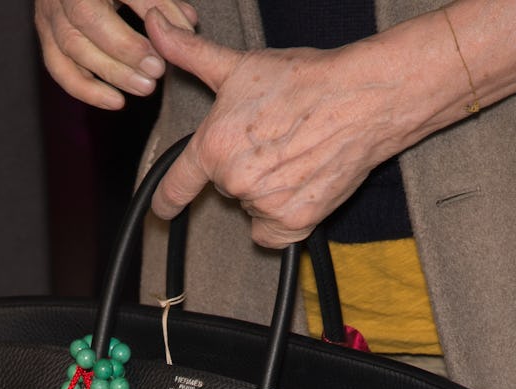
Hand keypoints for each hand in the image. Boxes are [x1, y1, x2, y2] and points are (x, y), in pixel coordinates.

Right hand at [35, 0, 197, 108]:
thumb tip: (188, 24)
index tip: (179, 36)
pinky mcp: (45, 35)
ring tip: (146, 87)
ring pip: (72, 46)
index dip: (151, 12)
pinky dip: (87, 90)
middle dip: (126, 48)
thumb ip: (163, 0)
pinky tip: (116, 101)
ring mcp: (49, 12)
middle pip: (88, 19)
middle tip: (157, 70)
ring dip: (112, 71)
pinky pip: (59, 68)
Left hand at [145, 10, 435, 246]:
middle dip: (244, 169)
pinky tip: (298, 189)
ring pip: (253, 207)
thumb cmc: (304, 81)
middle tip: (274, 141)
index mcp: (214, 147)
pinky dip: (284, 219)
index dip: (166, 201)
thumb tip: (155, 28)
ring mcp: (264, 206)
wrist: (360, 101)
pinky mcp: (293, 224)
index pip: (178, 184)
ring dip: (267, 191)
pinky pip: (274, 234)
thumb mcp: (239, 67)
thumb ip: (190, 55)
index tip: (162, 211)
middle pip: (227, 187)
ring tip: (294, 157)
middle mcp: (234, 181)